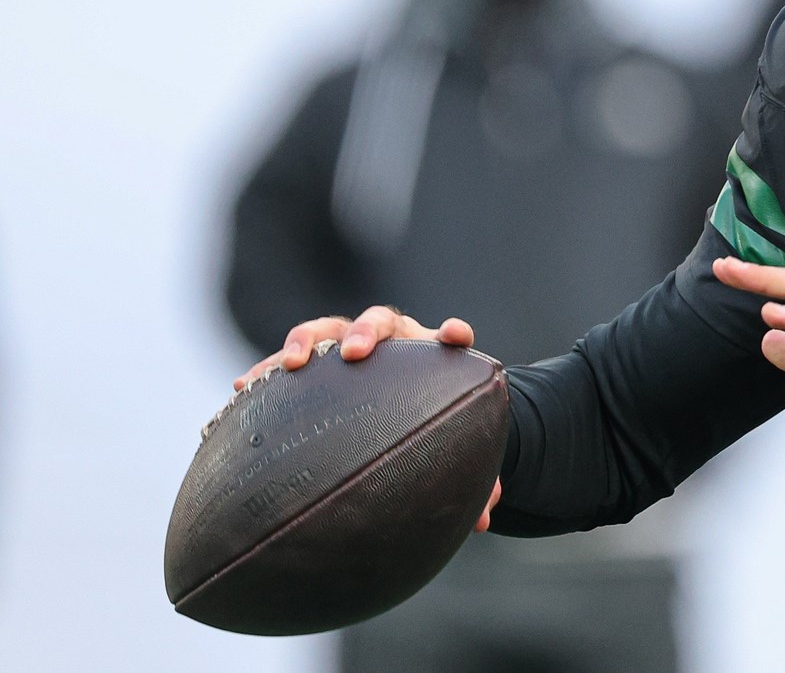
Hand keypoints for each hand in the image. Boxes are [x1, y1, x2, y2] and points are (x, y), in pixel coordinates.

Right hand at [233, 306, 498, 531]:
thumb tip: (484, 519)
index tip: (455, 337)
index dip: (453, 335)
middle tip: (357, 353)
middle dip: (368, 332)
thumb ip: (471, 478)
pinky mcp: (316, 362)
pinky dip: (267, 368)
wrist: (394, 407)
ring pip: (328, 329)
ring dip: (308, 340)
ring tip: (290, 363)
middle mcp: (390, 343)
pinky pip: (287, 360)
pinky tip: (243, 387)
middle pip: (380, 322)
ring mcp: (348, 346)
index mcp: (430, 357)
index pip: (448, 337)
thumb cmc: (426, 426)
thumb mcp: (446, 446)